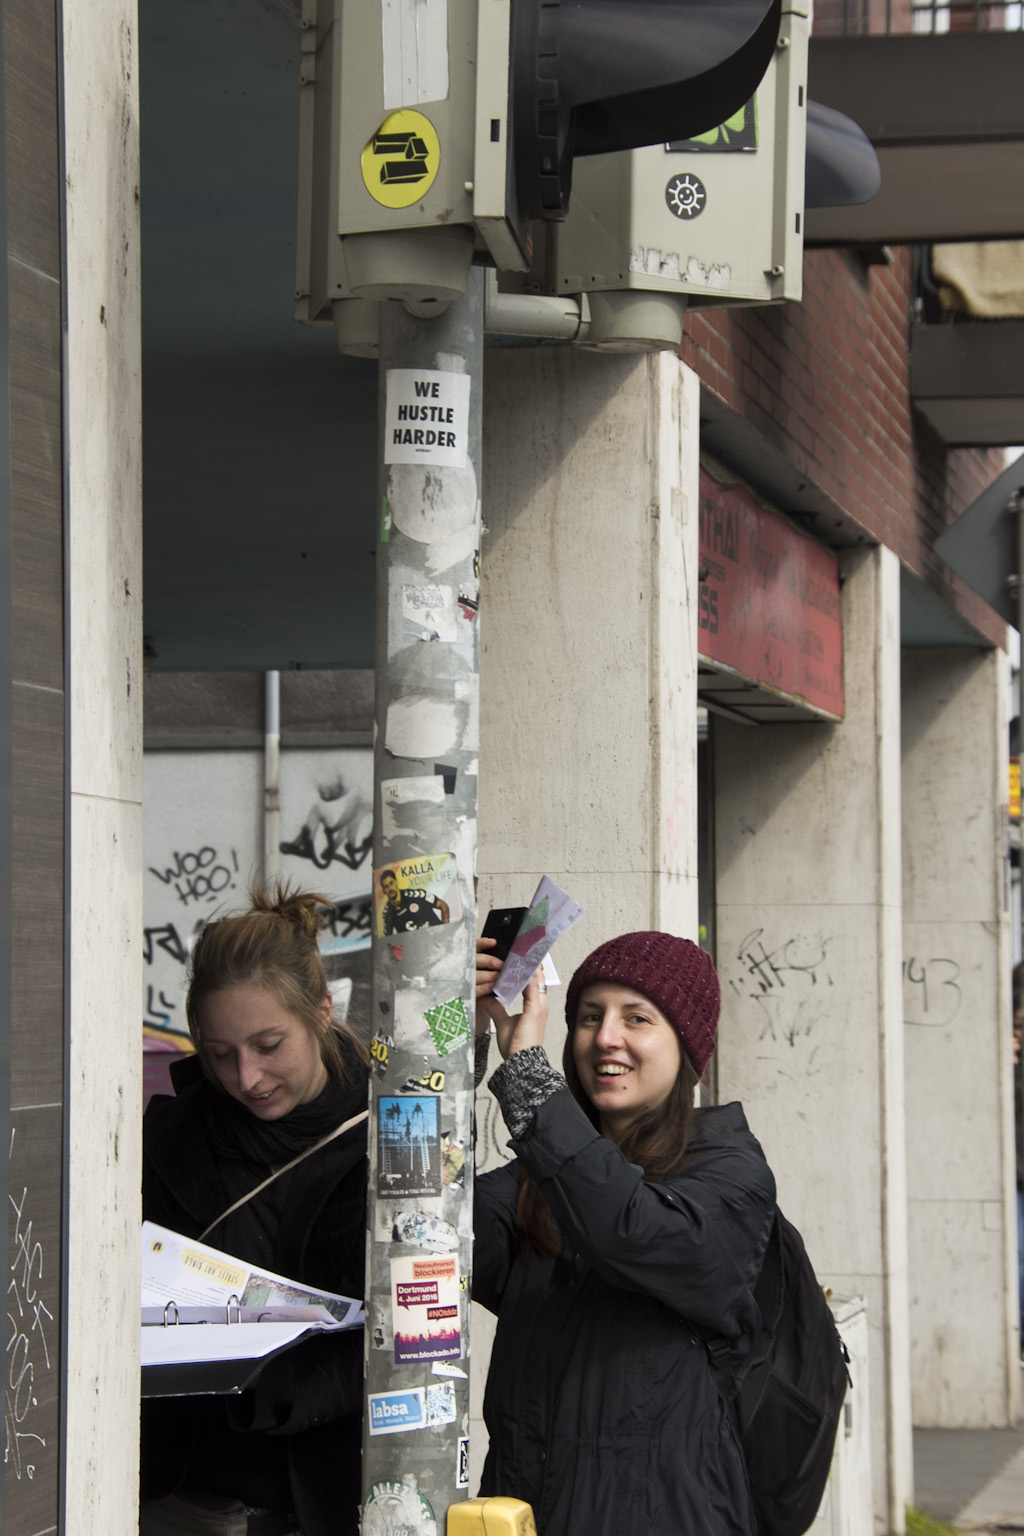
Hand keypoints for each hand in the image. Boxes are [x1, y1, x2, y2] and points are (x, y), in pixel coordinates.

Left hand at [475, 936, 547, 1059]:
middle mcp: (540, 1003)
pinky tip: (517, 965)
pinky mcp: (535, 1009)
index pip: (533, 981)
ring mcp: (539, 1005)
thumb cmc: (517, 1046)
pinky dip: (525, 974)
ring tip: (516, 950)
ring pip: (535, 977)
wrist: (522, 1062)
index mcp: (535, 1006)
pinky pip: (532, 986)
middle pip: (536, 975)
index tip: (516, 956)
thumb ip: (496, 1008)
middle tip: (517, 946)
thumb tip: (486, 996)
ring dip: (525, 964)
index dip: (526, 968)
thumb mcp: (503, 1022)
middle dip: (527, 961)